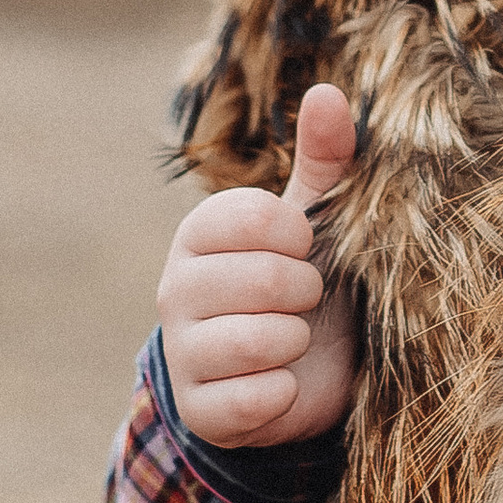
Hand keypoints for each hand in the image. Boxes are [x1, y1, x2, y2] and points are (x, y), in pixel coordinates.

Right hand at [156, 82, 359, 447]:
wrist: (310, 365)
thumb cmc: (311, 270)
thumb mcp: (322, 211)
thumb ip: (327, 155)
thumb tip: (326, 91)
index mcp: (201, 231)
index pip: (253, 216)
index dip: (298, 234)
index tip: (304, 245)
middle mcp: (175, 288)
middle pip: (262, 280)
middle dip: (306, 289)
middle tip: (305, 296)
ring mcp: (181, 353)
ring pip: (257, 341)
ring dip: (297, 340)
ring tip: (294, 336)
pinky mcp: (198, 412)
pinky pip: (253, 400)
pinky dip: (284, 392)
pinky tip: (282, 382)